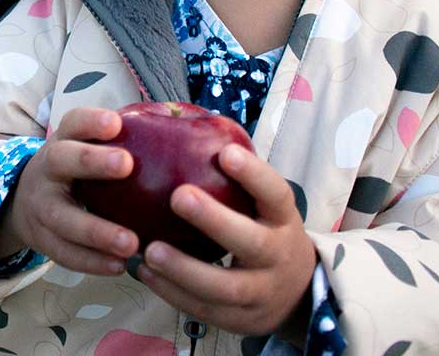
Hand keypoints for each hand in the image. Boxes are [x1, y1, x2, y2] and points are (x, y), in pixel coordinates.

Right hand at [0, 107, 139, 275]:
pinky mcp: (42, 240)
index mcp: (64, 141)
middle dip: (91, 161)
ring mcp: (41, 206)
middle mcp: (48, 170)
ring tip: (130, 242)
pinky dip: (91, 262)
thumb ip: (130, 138)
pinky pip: (64, 253)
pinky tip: (119, 266)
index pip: (73, 123)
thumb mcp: (88, 148)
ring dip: (96, 231)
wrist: (24, 202)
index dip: (91, 122)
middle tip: (126, 164)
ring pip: (63, 218)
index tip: (116, 123)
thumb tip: (189, 120)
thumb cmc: (77, 171)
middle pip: (62, 160)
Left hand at [135, 144, 316, 339]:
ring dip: (185, 269)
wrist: (294, 292)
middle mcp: (277, 256)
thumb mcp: (262, 205)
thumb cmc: (262, 229)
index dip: (254, 174)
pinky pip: (205, 309)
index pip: (276, 193)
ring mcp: (261, 293)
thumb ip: (232, 174)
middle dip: (216, 220)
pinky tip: (144, 272)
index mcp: (283, 219)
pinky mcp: (240, 321)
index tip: (225, 152)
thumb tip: (177, 116)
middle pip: (251, 242)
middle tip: (178, 195)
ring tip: (150, 249)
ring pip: (226, 287)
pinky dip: (173, 293)